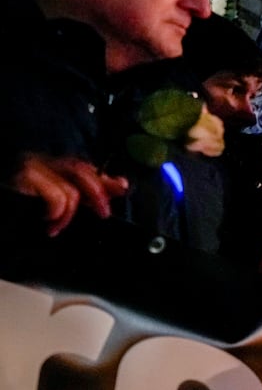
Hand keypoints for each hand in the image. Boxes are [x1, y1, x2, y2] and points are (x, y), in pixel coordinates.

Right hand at [9, 153, 126, 235]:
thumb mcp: (46, 199)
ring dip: (70, 213)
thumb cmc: (10, 200)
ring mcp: (30, 168)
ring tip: (56, 226)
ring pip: (71, 187)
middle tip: (102, 214)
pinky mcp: (22, 177)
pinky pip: (57, 196)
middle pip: (82, 170)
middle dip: (99, 193)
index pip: (81, 166)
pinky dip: (59, 213)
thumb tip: (112, 189)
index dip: (103, 178)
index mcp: (45, 167)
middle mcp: (38, 163)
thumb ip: (76, 195)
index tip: (121, 186)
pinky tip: (48, 222)